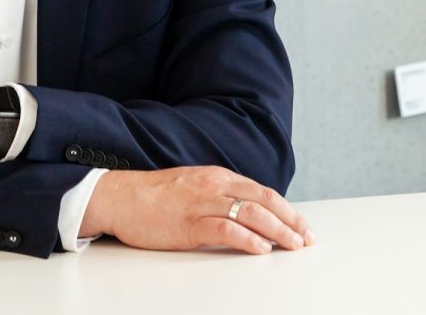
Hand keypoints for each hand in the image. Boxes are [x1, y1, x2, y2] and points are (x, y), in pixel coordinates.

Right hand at [80, 166, 313, 253]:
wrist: (119, 196)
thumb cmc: (152, 196)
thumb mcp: (193, 187)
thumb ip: (218, 196)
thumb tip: (246, 214)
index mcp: (217, 177)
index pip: (262, 191)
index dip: (286, 210)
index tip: (302, 226)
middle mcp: (214, 186)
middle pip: (264, 200)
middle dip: (290, 220)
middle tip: (306, 239)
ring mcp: (202, 203)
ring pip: (250, 213)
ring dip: (278, 231)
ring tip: (293, 245)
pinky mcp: (189, 223)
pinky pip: (225, 229)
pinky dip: (247, 239)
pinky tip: (261, 249)